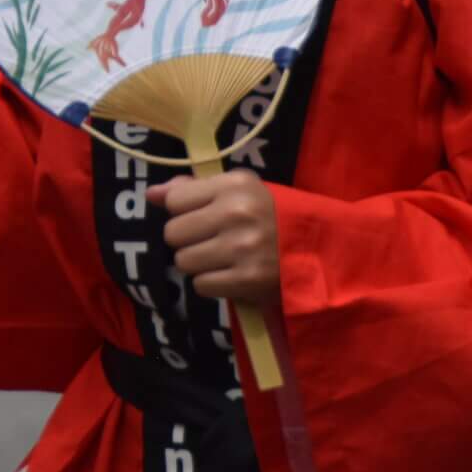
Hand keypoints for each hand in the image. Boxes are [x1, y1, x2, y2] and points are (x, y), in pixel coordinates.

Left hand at [159, 171, 280, 309]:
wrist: (321, 250)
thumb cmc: (272, 217)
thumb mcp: (240, 191)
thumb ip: (193, 189)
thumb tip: (151, 194)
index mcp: (235, 185)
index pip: (174, 200)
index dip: (183, 212)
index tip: (203, 217)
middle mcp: (237, 213)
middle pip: (173, 233)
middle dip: (188, 241)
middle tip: (213, 242)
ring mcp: (242, 248)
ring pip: (184, 261)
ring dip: (199, 265)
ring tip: (223, 259)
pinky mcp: (247, 280)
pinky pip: (201, 285)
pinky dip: (213, 284)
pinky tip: (232, 275)